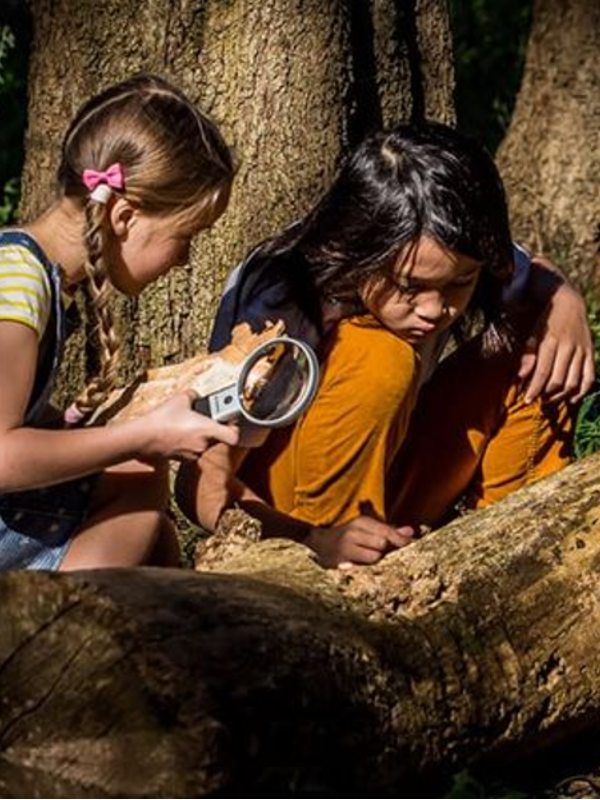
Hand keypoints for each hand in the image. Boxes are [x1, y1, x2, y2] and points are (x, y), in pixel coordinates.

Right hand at [136, 390, 238, 459]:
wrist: (142, 438)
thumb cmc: (162, 419)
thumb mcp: (180, 398)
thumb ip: (193, 395)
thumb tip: (196, 396)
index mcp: (207, 430)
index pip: (234, 436)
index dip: (235, 428)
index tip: (230, 421)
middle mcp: (203, 445)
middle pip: (218, 438)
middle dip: (213, 428)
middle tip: (204, 418)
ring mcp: (193, 455)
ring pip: (204, 444)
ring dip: (200, 436)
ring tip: (187, 425)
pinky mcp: (182, 460)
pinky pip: (192, 450)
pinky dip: (189, 443)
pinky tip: (178, 434)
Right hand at [304, 515, 414, 567]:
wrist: (320, 542)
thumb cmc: (350, 535)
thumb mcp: (368, 528)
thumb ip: (389, 530)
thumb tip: (411, 531)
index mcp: (360, 523)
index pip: (385, 531)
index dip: (400, 540)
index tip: (409, 545)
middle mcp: (352, 534)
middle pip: (381, 545)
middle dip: (386, 551)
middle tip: (384, 553)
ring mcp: (344, 550)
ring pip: (373, 559)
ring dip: (377, 562)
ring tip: (370, 560)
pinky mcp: (339, 564)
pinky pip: (362, 570)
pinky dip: (367, 571)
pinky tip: (365, 569)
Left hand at [519, 265, 594, 403]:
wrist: (570, 303)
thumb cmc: (546, 322)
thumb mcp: (533, 335)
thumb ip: (528, 356)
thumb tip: (521, 376)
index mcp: (550, 342)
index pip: (542, 372)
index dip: (534, 389)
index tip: (527, 400)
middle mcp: (568, 347)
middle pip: (558, 380)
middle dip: (547, 394)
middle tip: (538, 401)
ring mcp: (581, 351)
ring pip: (574, 381)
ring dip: (562, 396)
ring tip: (551, 401)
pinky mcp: (591, 353)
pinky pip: (589, 377)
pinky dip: (582, 391)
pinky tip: (572, 399)